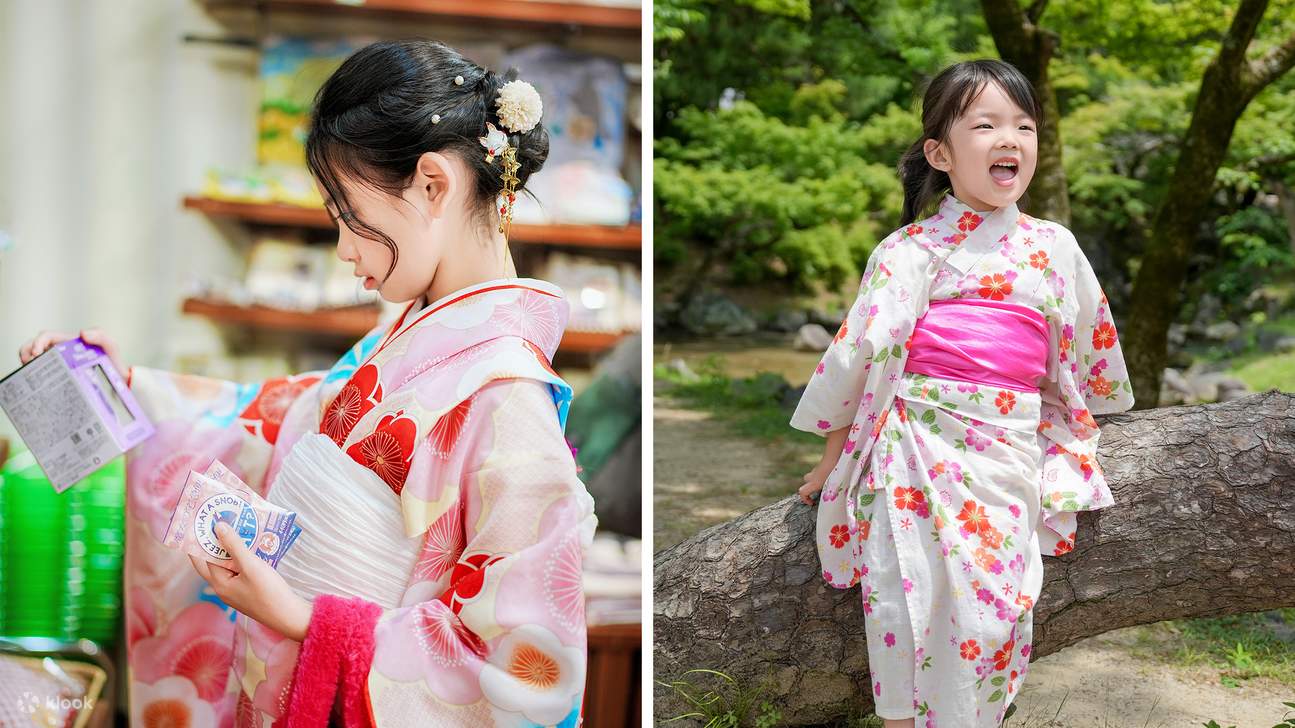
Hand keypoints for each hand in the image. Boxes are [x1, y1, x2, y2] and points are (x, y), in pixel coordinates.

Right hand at [19, 328, 126, 374]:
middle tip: (28, 365)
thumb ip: (100, 335)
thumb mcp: (110, 346)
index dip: (37, 342)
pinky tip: (37, 384)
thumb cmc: (112, 360)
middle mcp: (58, 351)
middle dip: (25, 352)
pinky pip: (40, 375)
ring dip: (27, 364)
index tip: (36, 353)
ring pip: (33, 360)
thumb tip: (82, 333)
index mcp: (67, 342)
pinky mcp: (57, 376)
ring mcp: (56, 364)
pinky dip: (34, 377)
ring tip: (29, 374)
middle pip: (33, 346)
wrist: (117, 380)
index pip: (46, 336)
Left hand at [189, 522, 311, 641]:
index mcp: (219, 582)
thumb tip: (217, 526)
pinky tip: (251, 547)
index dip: (203, 538)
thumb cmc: (269, 591)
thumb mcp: (251, 565)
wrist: (288, 615)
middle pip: (211, 561)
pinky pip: (238, 570)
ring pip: (226, 565)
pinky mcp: (247, 591)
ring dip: (229, 548)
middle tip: (215, 523)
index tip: (203, 521)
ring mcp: (235, 590)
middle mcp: (223, 587)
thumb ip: (234, 545)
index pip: (204, 556)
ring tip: (235, 529)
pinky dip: (241, 557)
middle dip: (212, 543)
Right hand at [798, 461, 833, 504]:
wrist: (834, 456)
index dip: (805, 499)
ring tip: (827, 485)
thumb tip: (836, 502)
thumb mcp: (833, 485)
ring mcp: (816, 470)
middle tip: (820, 492)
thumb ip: (831, 493)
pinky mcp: (821, 465)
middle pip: (806, 483)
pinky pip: (819, 472)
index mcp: (813, 484)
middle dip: (811, 488)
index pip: (802, 492)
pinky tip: (832, 477)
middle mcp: (812, 477)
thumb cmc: (833, 472)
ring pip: (812, 477)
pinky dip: (823, 476)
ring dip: (817, 481)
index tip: (812, 502)